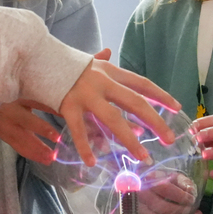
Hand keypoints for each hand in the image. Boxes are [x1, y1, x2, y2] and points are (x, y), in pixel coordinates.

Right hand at [0, 99, 60, 164]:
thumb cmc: (15, 99)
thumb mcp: (27, 97)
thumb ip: (44, 104)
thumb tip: (65, 111)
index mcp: (14, 109)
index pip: (29, 120)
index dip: (43, 129)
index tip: (57, 137)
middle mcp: (9, 123)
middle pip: (25, 137)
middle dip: (40, 147)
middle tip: (53, 155)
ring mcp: (6, 133)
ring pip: (22, 146)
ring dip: (37, 154)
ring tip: (51, 160)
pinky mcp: (7, 140)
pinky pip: (20, 150)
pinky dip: (32, 156)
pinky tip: (43, 160)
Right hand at [59, 51, 180, 165]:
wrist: (35, 56)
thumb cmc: (63, 62)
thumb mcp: (85, 59)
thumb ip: (100, 59)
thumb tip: (109, 50)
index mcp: (109, 71)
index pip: (141, 83)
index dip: (160, 95)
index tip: (177, 107)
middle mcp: (102, 81)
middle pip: (135, 102)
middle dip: (155, 121)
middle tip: (170, 138)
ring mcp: (86, 94)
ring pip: (113, 119)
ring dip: (130, 140)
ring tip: (143, 157)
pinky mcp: (68, 106)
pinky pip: (79, 130)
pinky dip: (85, 147)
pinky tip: (92, 163)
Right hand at [137, 171, 201, 213]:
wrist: (141, 188)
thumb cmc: (158, 182)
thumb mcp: (170, 177)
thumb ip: (182, 182)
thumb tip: (191, 191)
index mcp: (148, 180)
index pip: (165, 188)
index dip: (180, 196)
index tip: (192, 200)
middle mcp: (140, 195)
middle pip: (161, 206)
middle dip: (181, 212)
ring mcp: (138, 210)